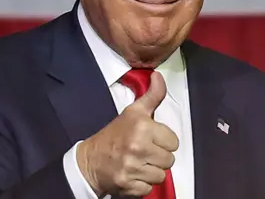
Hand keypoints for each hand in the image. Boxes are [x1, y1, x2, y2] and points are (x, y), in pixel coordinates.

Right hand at [76, 71, 178, 196]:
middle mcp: (138, 147)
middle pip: (170, 160)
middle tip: (145, 152)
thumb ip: (152, 95)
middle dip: (159, 157)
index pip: (174, 142)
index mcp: (142, 127)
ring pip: (161, 175)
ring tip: (139, 163)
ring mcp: (133, 167)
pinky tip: (133, 174)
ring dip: (152, 171)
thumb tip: (159, 76)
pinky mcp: (128, 185)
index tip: (151, 139)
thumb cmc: (114, 135)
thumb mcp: (133, 112)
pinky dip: (142, 184)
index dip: (164, 141)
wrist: (90, 160)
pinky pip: (149, 188)